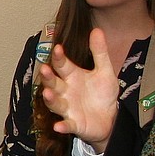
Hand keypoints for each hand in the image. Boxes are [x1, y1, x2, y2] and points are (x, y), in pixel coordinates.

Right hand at [38, 29, 118, 149]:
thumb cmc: (102, 94)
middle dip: (48, 77)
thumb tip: (97, 30)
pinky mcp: (74, 124)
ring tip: (47, 93)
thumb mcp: (104, 71)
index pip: (62, 65)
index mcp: (72, 76)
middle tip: (44, 69)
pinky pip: (66, 125)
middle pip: (53, 83)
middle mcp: (65, 91)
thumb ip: (99, 52)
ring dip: (50, 99)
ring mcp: (68, 108)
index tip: (59, 48)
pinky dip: (62, 126)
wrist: (110, 118)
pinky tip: (58, 126)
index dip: (59, 57)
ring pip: (55, 103)